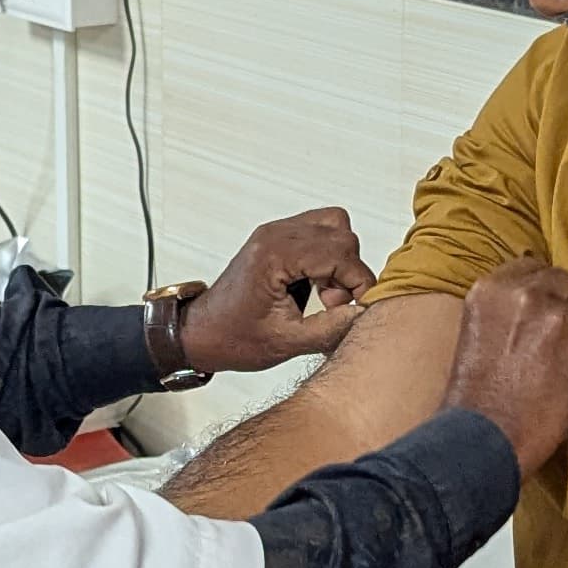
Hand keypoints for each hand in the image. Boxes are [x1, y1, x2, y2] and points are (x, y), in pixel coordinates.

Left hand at [181, 209, 375, 374]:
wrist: (201, 333)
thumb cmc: (231, 337)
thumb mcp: (288, 342)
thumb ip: (332, 328)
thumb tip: (366, 314)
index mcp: (274, 255)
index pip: (340, 253)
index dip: (359, 282)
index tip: (358, 306)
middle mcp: (275, 235)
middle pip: (341, 233)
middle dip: (348, 272)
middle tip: (333, 304)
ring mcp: (275, 233)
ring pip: (333, 226)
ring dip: (340, 261)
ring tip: (324, 294)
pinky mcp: (277, 239)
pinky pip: (318, 232)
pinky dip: (327, 257)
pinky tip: (315, 285)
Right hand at [439, 258, 567, 474]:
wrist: (484, 438)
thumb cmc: (475, 395)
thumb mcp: (477, 331)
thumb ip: (505, 307)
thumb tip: (539, 296)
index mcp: (492, 288)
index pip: (534, 266)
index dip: (543, 290)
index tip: (541, 310)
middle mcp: (526, 294)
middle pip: (565, 284)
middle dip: (564, 309)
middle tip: (552, 343)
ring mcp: (558, 318)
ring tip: (553, 372)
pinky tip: (564, 388)